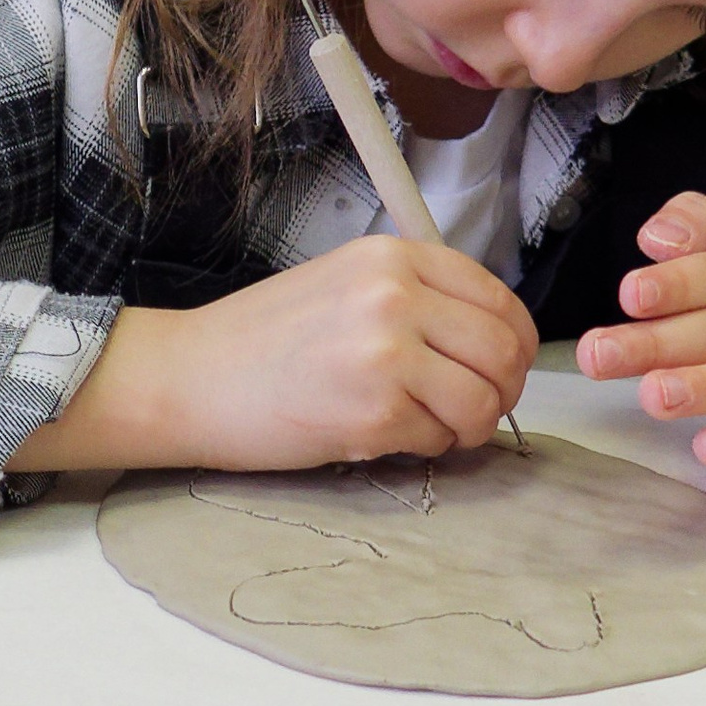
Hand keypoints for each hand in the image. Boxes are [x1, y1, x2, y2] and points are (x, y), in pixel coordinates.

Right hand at [12, 236, 536, 473]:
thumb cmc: (259, 341)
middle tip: (476, 410)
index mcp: (393, 257)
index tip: (501, 370)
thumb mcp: (345, 284)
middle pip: (505, 350)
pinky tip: (387, 437)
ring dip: (470, 427)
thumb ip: (416, 296)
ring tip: (430, 429)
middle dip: (503, 391)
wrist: (190, 377)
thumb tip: (489, 339)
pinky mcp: (376, 409)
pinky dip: (426, 448)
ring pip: (484, 399)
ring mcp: (388, 350)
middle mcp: (396, 294)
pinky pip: (440, 438)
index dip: (514, 346)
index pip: (500, 300)